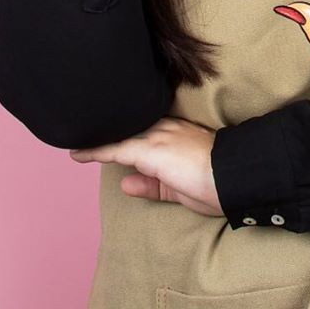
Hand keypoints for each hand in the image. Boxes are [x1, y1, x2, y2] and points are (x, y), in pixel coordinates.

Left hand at [68, 116, 222, 217]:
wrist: (233, 176)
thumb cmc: (217, 182)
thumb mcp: (179, 186)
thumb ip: (152, 184)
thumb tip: (126, 183)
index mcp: (176, 133)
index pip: (144, 127)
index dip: (125, 128)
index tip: (107, 125)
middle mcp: (165, 129)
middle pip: (130, 125)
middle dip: (109, 126)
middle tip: (86, 123)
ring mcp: (157, 137)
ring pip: (121, 134)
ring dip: (99, 136)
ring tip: (75, 134)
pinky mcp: (150, 150)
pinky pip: (116, 149)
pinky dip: (95, 151)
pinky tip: (77, 153)